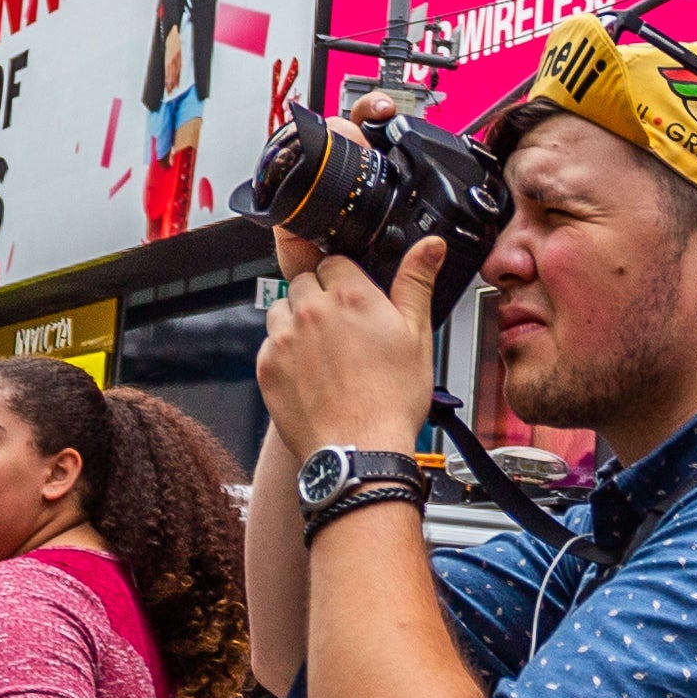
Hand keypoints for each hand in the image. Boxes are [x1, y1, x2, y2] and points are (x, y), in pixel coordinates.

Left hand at [256, 238, 441, 461]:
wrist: (359, 451)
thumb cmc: (390, 401)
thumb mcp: (417, 336)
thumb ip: (416, 283)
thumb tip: (430, 246)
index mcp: (350, 296)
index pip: (333, 260)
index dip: (344, 279)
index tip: (352, 300)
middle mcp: (311, 310)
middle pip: (303, 280)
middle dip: (319, 296)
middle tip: (341, 330)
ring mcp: (284, 338)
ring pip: (282, 308)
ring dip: (298, 320)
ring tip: (325, 352)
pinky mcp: (266, 366)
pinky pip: (269, 344)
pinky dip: (285, 352)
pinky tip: (311, 374)